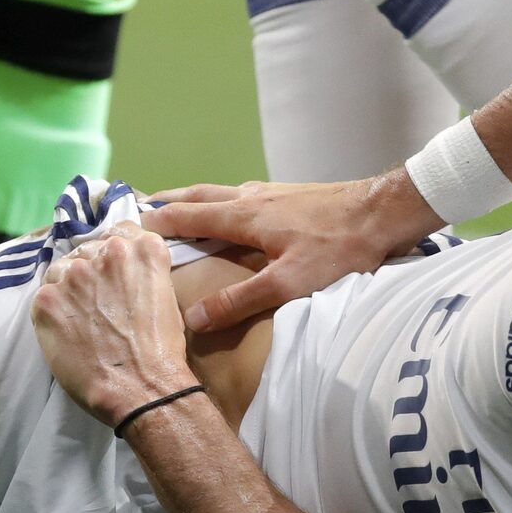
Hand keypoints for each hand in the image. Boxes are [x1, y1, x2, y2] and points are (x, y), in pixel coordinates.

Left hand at [31, 222, 197, 426]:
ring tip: (81, 321)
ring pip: (62, 271)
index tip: (112, 274)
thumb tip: (124, 273)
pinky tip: (68, 333)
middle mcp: (108, 252)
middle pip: (87, 251)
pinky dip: (53, 313)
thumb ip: (144, 273)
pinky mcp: (48, 299)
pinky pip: (44, 297)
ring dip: (69, 290)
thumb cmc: (161, 353)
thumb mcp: (166, 298)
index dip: (113, 255)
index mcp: (143, 249)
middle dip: (90, 273)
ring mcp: (74, 274)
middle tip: (97, 305)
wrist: (141, 389)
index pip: (119, 233)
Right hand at [140, 172, 442, 332]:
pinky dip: (223, 202)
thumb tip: (193, 319)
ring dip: (194, 200)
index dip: (155, 221)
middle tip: (141, 206)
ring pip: (221, 194)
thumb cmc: (339, 249)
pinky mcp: (291, 196)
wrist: (385, 214)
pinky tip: (234, 213)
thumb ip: (239, 301)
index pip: (187, 217)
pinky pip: (243, 196)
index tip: (126, 225)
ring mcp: (272, 193)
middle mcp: (251, 198)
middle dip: (168, 202)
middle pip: (199, 197)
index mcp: (243, 217)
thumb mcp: (287, 284)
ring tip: (178, 208)